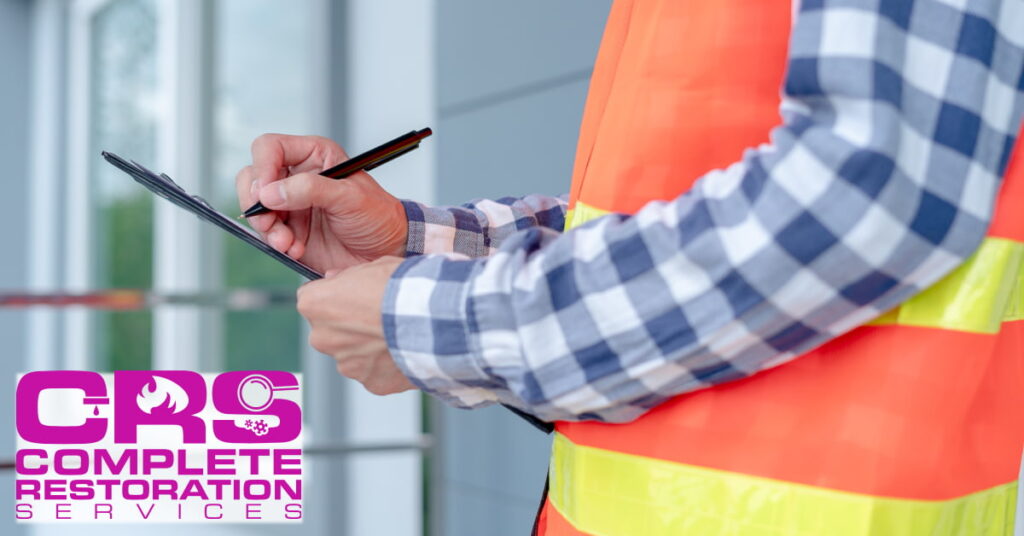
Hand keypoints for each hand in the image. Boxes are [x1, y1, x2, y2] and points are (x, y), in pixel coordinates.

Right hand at [235, 134, 407, 272]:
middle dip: (257, 202)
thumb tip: (270, 192)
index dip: (262, 168)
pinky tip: (296, 249)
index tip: (266, 194)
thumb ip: (310, 189)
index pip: (270, 148)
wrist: (386, 250)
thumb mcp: (349, 197)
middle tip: (269, 221)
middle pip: (254, 177)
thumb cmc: (377, 216)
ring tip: (287, 243)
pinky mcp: (290, 229)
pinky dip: (276, 242)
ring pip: (256, 207)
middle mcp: (298, 176)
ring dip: (267, 227)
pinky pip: (267, 232)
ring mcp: (291, 203)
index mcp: (314, 156)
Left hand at [297, 256, 414, 394]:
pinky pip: (375, 373)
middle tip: (378, 316)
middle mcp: (322, 338)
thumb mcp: (373, 266)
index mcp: (315, 305)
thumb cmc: (403, 287)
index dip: (334, 296)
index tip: (351, 295)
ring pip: (352, 355)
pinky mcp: (371, 382)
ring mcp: (346, 364)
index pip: (311, 299)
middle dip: (348, 326)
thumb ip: (347, 276)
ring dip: (368, 347)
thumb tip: (335, 279)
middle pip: (330, 331)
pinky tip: (404, 350)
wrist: (432, 318)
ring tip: (396, 334)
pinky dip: (386, 365)